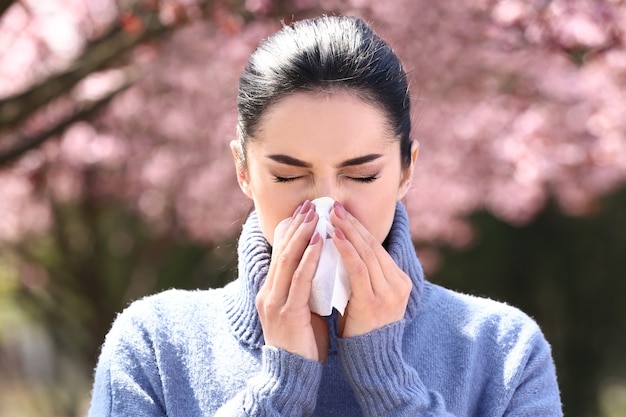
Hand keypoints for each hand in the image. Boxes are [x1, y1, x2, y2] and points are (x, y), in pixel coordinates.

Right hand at [255, 200, 329, 361]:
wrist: (293, 374)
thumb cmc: (304, 342)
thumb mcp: (304, 309)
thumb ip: (308, 289)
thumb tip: (324, 267)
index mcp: (271, 291)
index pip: (280, 254)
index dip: (292, 230)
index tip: (305, 212)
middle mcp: (269, 293)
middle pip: (282, 251)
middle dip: (297, 226)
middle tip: (311, 205)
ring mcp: (274, 302)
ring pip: (288, 260)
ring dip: (303, 235)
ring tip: (315, 216)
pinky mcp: (286, 312)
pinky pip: (299, 279)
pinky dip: (309, 258)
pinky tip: (319, 243)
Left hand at [330, 202, 411, 337]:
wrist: (369, 361)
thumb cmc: (361, 329)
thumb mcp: (367, 299)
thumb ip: (362, 278)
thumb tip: (343, 253)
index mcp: (399, 282)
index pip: (377, 248)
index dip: (359, 228)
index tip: (342, 213)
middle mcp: (398, 285)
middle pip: (373, 246)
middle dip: (353, 224)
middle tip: (334, 206)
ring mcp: (388, 293)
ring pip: (367, 253)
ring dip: (348, 231)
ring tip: (332, 215)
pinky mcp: (374, 301)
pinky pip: (358, 268)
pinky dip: (346, 249)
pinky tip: (334, 236)